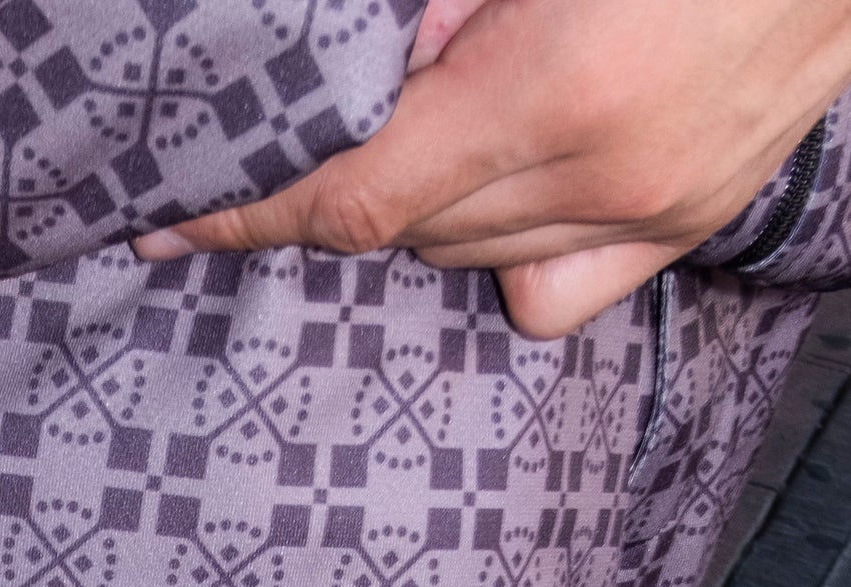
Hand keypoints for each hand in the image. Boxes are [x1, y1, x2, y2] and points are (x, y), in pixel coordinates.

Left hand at [135, 0, 850, 337]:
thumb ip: (451, 12)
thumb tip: (379, 72)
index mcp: (553, 89)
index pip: (354, 199)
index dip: (253, 217)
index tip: (173, 226)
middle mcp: (601, 173)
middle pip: (409, 231)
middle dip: (356, 179)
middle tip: (356, 105)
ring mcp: (652, 211)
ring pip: (471, 258)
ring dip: (429, 205)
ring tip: (453, 114)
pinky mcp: (688, 223)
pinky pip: (549, 286)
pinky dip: (504, 248)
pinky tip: (512, 183)